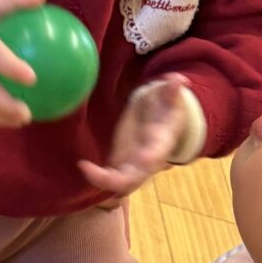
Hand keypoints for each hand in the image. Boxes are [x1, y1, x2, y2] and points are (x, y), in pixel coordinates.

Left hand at [77, 77, 191, 195]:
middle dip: (120, 180)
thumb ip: (171, 90)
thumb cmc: (164, 107)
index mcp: (161, 143)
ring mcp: (134, 165)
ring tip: (85, 168)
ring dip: (103, 180)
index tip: (144, 158)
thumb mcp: (169, 96)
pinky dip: (96, 175)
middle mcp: (149, 160)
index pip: (158, 152)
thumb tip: (178, 80)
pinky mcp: (121, 164)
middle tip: (102, 174)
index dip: (152, 157)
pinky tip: (83, 165)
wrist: (159, 120)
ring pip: (121, 182)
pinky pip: (109, 176)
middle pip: (137, 177)